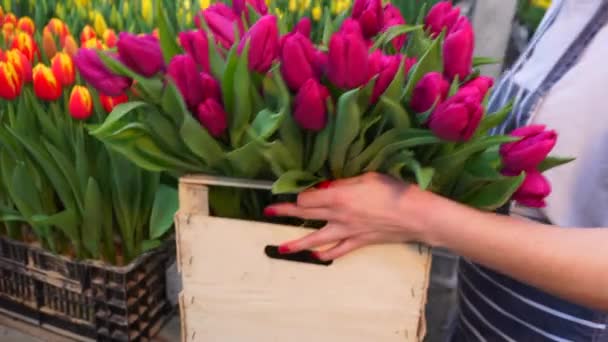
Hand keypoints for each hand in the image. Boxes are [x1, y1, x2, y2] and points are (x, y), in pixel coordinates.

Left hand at [265, 173, 430, 260]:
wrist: (415, 215)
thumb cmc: (394, 191)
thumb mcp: (367, 178)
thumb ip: (343, 184)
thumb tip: (326, 188)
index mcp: (339, 197)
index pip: (308, 198)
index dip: (299, 195)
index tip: (294, 192)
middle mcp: (338, 216)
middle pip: (306, 214)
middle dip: (286, 212)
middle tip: (268, 212)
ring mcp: (347, 232)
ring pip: (316, 239)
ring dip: (297, 243)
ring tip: (282, 248)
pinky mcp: (358, 242)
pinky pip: (338, 251)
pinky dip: (326, 254)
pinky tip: (316, 257)